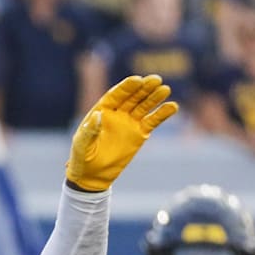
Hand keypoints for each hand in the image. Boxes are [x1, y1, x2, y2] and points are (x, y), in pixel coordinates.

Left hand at [66, 75, 177, 191]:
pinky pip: (152, 121)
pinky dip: (162, 114)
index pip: (115, 95)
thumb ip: (90, 131)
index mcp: (102, 111)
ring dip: (154, 98)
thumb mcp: (82, 145)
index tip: (137, 80)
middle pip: (132, 97)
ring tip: (165, 90)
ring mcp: (129, 122)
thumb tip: (98, 115)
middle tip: (156, 80)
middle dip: (143, 88)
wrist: (93, 175)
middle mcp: (117, 113)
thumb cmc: (82, 158)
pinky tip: (172, 107)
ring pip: (144, 106)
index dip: (126, 87)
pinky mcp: (140, 133)